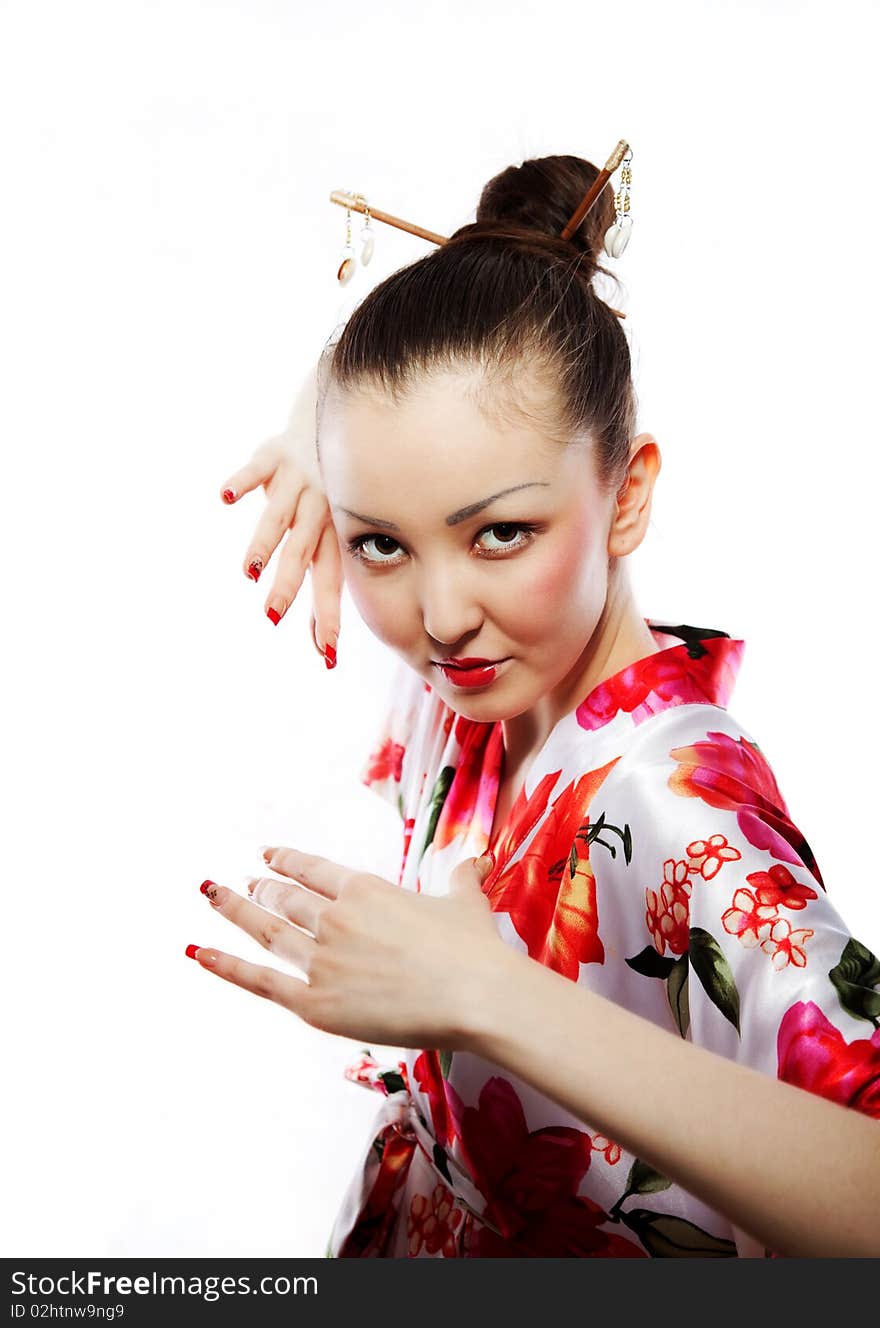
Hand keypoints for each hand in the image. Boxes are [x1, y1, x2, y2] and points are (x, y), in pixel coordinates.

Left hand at [190, 847, 505, 1048]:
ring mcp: (321, 960)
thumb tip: (477, 859)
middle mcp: (334, 919)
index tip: (267, 856)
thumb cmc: (475, 949)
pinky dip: (225, 964)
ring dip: (238, 911)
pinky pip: (259, 981)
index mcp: (365, 890)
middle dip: (262, 889)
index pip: (312, 869)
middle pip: (285, 898)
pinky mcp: (315, 1003)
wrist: (476, 994)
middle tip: (246, 885)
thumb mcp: (466, 902)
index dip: (285, 861)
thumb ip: (462, 878)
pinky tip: (198, 950)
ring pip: (267, 931)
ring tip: (216, 897)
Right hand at [220, 435, 341, 664]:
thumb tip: (321, 646)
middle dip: (288, 585)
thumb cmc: (330, 498)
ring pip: (277, 518)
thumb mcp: (332, 538)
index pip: (330, 580)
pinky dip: (240, 482)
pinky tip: (225, 497)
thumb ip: (323, 589)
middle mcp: (316, 510)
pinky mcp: (272, 457)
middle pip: (301, 554)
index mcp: (332, 533)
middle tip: (272, 616)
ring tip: (247, 571)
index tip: (327, 652)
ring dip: (262, 543)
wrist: (334, 424)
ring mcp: (295, 483)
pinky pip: (255, 470)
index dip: (328, 614)